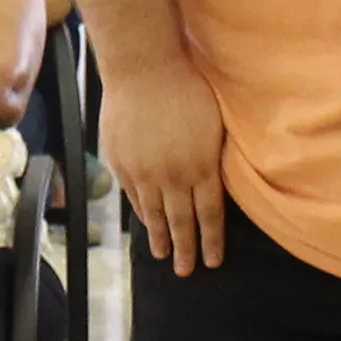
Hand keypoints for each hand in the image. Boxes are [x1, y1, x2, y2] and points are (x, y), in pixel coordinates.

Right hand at [100, 54, 230, 278]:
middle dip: (186, 250)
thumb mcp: (216, 124)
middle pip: (182, 223)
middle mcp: (174, 177)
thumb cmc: (187, 87)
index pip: (209, 216)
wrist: (144, 69)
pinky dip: (141, 213)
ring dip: (161, 238)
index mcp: (202, 167)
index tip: (212, 262)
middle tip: (187, 272)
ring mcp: (145, 172)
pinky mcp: (122, 163)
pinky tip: (145, 224)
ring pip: (154, 215)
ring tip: (164, 256)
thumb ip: (215, 158)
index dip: (211, 242)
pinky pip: (133, 197)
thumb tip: (217, 183)